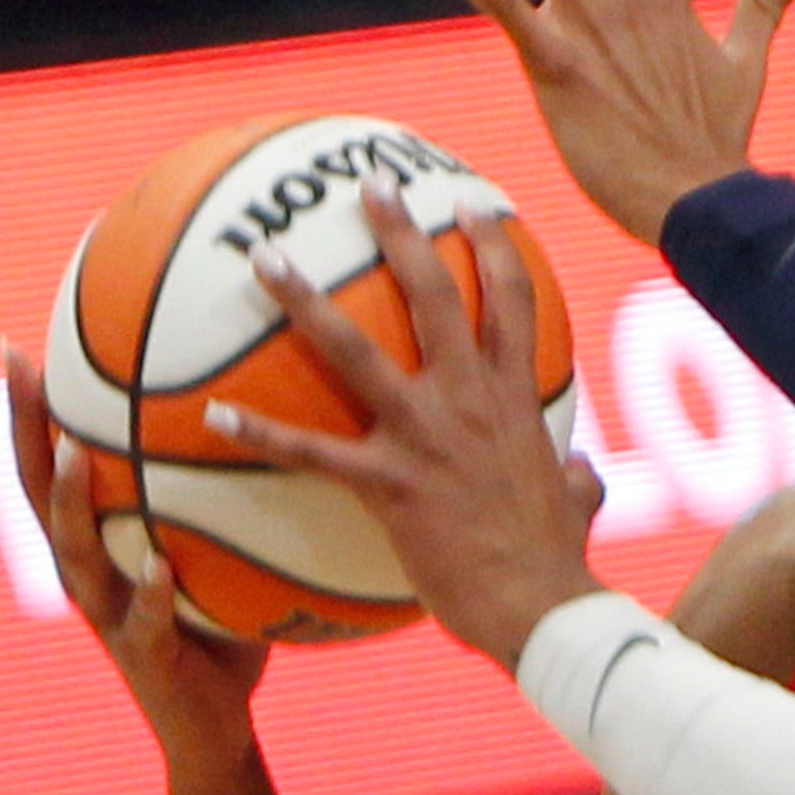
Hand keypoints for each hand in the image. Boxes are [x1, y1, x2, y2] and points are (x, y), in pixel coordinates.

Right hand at [5, 341, 271, 786]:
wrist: (214, 727)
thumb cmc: (223, 631)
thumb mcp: (221, 556)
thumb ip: (229, 505)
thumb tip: (282, 427)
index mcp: (101, 545)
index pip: (56, 464)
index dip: (33, 411)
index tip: (22, 345)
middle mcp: (89, 574)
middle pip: (40, 492)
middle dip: (27, 429)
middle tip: (20, 368)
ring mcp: (108, 618)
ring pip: (76, 553)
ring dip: (72, 505)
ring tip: (77, 457)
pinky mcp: (143, 659)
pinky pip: (143, 621)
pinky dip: (148, 594)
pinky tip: (159, 568)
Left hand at [205, 173, 606, 672]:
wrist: (539, 604)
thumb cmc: (558, 559)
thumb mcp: (583, 503)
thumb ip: (579, 477)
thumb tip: (584, 473)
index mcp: (514, 401)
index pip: (512, 304)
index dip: (494, 248)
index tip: (472, 208)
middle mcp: (470, 401)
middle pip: (434, 296)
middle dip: (401, 235)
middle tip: (368, 189)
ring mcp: (426, 437)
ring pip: (357, 350)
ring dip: (306, 302)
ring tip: (267, 262)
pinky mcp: (388, 483)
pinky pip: (311, 451)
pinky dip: (258, 431)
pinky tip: (211, 414)